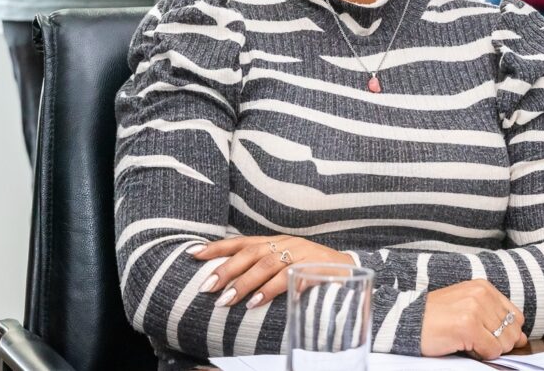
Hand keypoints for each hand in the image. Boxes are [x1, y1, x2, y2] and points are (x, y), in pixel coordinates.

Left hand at [188, 235, 352, 309]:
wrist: (350, 267)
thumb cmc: (311, 267)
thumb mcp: (285, 261)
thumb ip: (262, 266)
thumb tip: (230, 279)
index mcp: (274, 241)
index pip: (240, 241)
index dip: (216, 247)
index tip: (193, 254)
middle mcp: (284, 243)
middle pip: (249, 253)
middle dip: (225, 269)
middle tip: (206, 286)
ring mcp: (298, 253)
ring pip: (265, 265)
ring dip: (244, 284)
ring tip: (226, 300)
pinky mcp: (311, 267)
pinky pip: (287, 278)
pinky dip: (269, 291)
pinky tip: (255, 303)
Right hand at [421, 279, 526, 358]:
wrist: (408, 321)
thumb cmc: (436, 317)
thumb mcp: (468, 308)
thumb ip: (496, 318)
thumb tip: (522, 338)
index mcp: (483, 287)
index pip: (516, 316)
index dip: (506, 332)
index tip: (486, 333)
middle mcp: (481, 294)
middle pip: (513, 332)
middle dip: (497, 343)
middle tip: (473, 338)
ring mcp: (475, 309)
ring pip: (504, 343)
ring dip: (488, 349)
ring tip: (466, 339)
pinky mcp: (468, 326)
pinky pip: (491, 351)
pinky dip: (480, 354)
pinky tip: (463, 344)